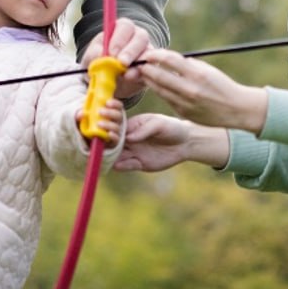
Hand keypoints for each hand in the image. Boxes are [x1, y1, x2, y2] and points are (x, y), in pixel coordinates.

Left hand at [76, 98, 124, 144]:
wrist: (89, 138)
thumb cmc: (89, 123)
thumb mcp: (84, 117)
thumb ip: (81, 114)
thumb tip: (81, 114)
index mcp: (112, 112)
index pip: (118, 106)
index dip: (115, 103)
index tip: (107, 103)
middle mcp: (116, 121)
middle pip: (119, 116)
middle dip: (110, 113)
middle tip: (100, 112)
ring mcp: (116, 131)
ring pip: (116, 127)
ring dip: (109, 125)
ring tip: (99, 124)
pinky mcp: (113, 141)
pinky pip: (116, 139)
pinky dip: (114, 136)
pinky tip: (109, 134)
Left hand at [80, 17, 151, 99]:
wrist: (105, 81)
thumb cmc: (98, 62)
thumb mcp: (91, 57)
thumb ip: (93, 54)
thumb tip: (100, 54)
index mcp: (121, 29)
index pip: (125, 26)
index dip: (119, 39)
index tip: (111, 53)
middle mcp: (137, 37)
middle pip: (141, 37)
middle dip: (130, 51)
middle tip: (121, 63)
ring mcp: (146, 51)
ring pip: (149, 52)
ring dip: (137, 64)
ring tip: (126, 75)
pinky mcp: (150, 67)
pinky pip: (151, 68)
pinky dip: (141, 74)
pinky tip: (131, 79)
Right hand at [114, 113, 231, 170]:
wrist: (185, 143)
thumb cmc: (172, 127)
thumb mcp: (159, 124)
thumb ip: (144, 129)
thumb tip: (129, 138)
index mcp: (131, 125)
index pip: (115, 125)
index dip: (108, 124)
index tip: (102, 122)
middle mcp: (129, 138)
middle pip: (112, 140)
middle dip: (106, 138)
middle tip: (105, 136)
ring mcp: (133, 151)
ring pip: (116, 154)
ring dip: (110, 154)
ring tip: (105, 153)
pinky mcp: (139, 164)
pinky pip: (127, 166)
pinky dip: (121, 166)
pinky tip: (118, 165)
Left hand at [138, 48, 267, 133]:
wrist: (235, 109)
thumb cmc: (221, 85)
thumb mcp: (207, 70)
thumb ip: (187, 65)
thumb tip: (167, 59)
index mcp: (197, 74)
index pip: (169, 60)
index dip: (156, 55)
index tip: (149, 53)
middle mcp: (190, 89)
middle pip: (159, 75)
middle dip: (146, 68)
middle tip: (139, 62)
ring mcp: (185, 103)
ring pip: (159, 89)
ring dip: (149, 80)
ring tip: (143, 73)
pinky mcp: (183, 112)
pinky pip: (166, 99)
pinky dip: (159, 90)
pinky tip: (155, 85)